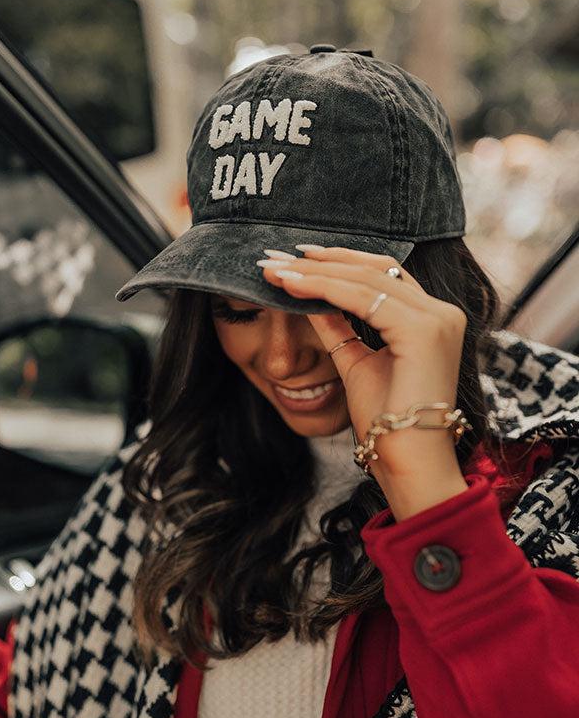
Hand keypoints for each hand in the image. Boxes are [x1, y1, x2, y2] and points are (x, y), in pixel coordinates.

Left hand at [259, 245, 467, 487]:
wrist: (406, 460)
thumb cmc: (386, 422)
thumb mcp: (356, 364)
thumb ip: (340, 329)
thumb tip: (311, 300)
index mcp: (432, 320)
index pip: (383, 275)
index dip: (340, 262)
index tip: (297, 259)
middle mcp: (442, 313)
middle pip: (375, 269)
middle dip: (321, 261)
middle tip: (276, 257)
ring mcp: (436, 319)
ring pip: (365, 279)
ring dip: (315, 272)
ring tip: (275, 270)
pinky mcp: (424, 329)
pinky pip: (362, 298)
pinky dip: (323, 288)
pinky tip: (291, 286)